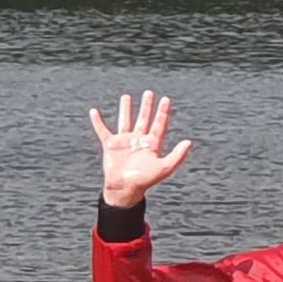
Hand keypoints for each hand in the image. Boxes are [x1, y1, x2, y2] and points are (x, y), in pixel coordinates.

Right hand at [90, 89, 192, 206]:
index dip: (163, 112)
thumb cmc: (145, 180)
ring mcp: (124, 141)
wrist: (124, 188)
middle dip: (147, 106)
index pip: (159, 124)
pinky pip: (102, 130)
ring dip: (126, 109)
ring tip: (126, 97)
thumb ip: (178, 155)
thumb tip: (189, 141)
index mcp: (152, 144)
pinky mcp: (110, 145)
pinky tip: (94, 111)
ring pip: (125, 121)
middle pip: (144, 119)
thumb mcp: (164, 168)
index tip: (166, 99)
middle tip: (149, 92)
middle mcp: (139, 140)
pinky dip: (97, 121)